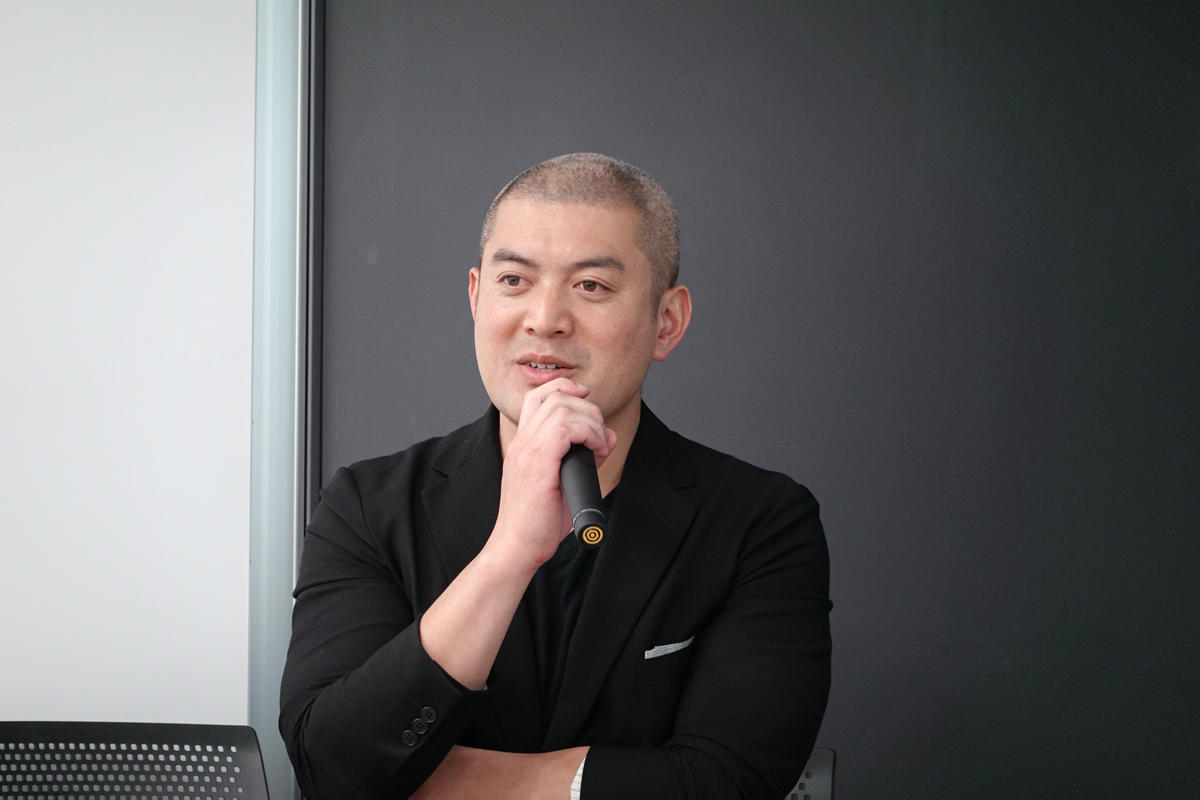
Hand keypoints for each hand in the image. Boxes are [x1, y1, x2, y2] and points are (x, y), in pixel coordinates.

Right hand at [490, 378, 615, 567]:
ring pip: (562, 406)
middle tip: (599, 437)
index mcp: (524, 444)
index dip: (565, 389)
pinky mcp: (537, 463)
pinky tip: (596, 450)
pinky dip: (589, 433)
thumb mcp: (566, 482)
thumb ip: (586, 458)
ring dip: (591, 421)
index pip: (538, 397)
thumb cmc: (539, 523)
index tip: (586, 402)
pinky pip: (566, 427)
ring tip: (599, 446)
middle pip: (554, 396)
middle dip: (587, 408)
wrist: (518, 548)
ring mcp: (527, 450)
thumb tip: (608, 437)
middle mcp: (522, 442)